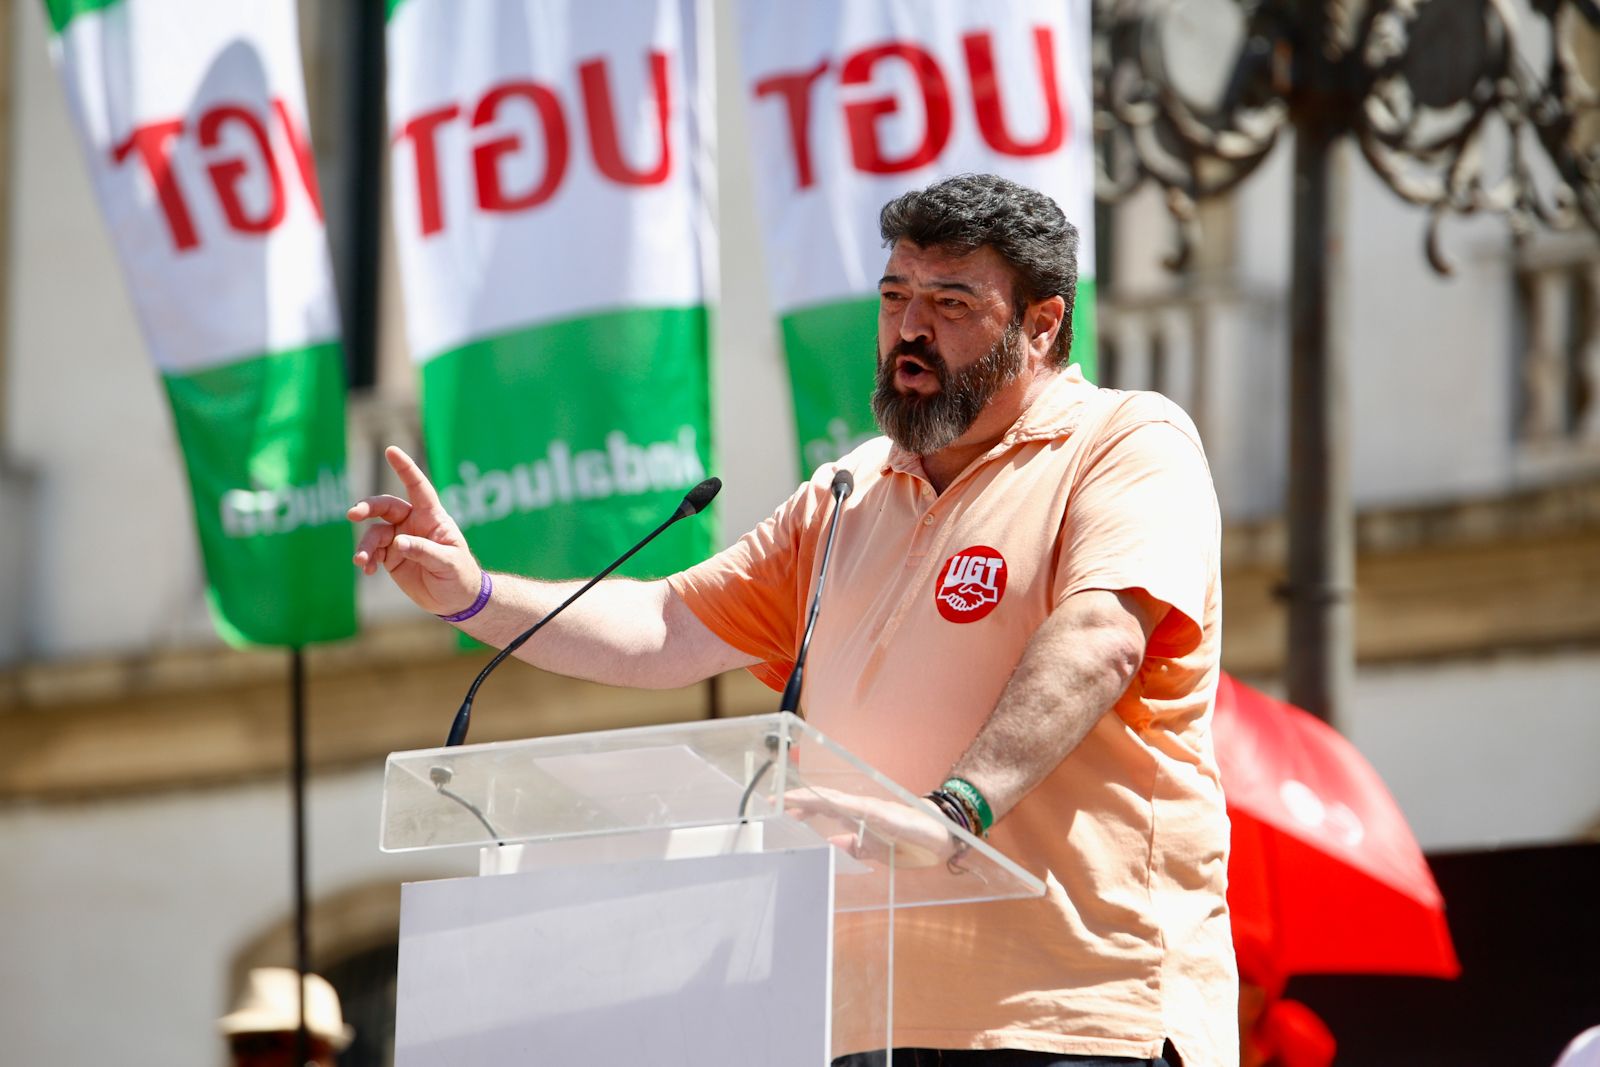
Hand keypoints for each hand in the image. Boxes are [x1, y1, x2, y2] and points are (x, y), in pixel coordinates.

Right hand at [347, 446, 480, 615]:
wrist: (455, 601)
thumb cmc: (460, 577)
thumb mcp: (448, 563)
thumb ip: (425, 551)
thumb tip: (398, 542)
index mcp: (432, 517)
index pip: (418, 487)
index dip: (405, 469)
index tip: (391, 450)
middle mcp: (413, 523)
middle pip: (386, 507)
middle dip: (368, 507)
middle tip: (353, 514)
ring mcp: (400, 539)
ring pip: (375, 533)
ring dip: (365, 545)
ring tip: (360, 561)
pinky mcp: (391, 556)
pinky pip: (372, 552)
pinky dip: (366, 559)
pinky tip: (367, 570)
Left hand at [783, 786, 958, 868]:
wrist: (941, 834)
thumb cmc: (911, 840)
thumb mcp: (877, 849)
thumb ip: (857, 845)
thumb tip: (832, 842)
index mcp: (858, 816)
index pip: (824, 808)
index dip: (802, 805)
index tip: (779, 807)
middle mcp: (861, 807)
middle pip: (824, 800)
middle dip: (799, 800)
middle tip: (773, 801)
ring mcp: (872, 808)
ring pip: (836, 800)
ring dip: (813, 799)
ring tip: (791, 800)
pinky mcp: (884, 813)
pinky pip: (858, 808)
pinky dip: (841, 805)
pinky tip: (827, 804)